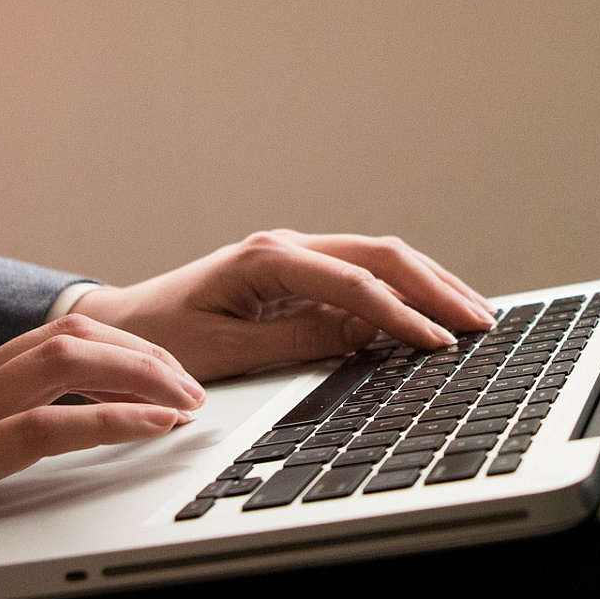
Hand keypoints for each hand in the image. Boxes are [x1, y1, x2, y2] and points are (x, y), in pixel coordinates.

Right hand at [0, 315, 202, 598]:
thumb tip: (69, 429)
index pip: (59, 337)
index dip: (126, 349)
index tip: (171, 375)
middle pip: (72, 334)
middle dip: (145, 354)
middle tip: (192, 388)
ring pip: (64, 361)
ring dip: (139, 376)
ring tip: (183, 403)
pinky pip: (43, 427)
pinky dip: (108, 422)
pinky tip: (149, 430)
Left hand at [71, 230, 493, 381]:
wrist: (120, 326)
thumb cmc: (159, 337)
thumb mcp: (224, 351)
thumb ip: (294, 341)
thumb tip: (360, 335)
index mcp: (267, 258)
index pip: (354, 281)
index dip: (401, 313)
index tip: (435, 341)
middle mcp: (286, 248)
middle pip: (381, 255)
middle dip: (435, 286)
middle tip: (479, 321)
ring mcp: (296, 258)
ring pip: (380, 259)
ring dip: (429, 284)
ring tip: (473, 314)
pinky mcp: (299, 277)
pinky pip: (363, 277)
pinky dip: (405, 292)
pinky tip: (433, 312)